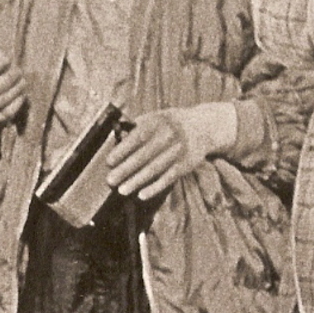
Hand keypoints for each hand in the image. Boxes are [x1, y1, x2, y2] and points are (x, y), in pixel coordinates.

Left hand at [106, 102, 235, 200]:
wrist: (203, 127)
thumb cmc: (170, 124)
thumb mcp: (156, 117)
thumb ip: (137, 126)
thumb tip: (117, 137)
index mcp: (158, 122)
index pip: (137, 137)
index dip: (122, 150)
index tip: (109, 161)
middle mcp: (169, 135)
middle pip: (144, 156)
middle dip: (125, 170)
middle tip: (110, 180)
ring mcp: (179, 150)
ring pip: (155, 169)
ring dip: (137, 181)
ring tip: (122, 190)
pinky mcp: (187, 164)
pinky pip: (168, 178)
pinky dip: (155, 187)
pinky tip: (142, 194)